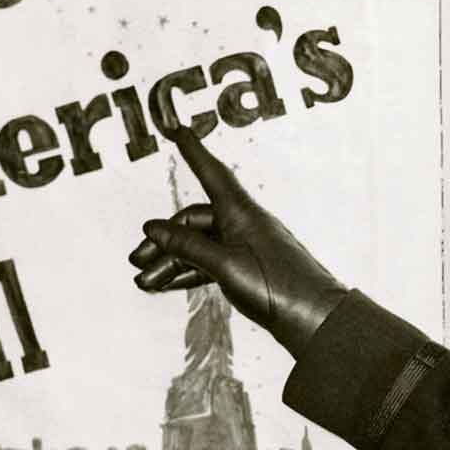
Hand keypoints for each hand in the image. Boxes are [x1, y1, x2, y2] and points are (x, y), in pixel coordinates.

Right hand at [128, 128, 348, 356]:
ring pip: (198, 246)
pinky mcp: (246, 269)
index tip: (178, 129)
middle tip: (135, 259)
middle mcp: (242, 224)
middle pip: (193, 221)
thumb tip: (153, 227)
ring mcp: (244, 247)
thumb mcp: (224, 265)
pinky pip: (208, 264)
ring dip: (169, 262)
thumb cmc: (276, 287)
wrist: (314, 320)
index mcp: (241, 213)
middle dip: (163, 239)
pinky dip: (186, 273)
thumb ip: (188, 246)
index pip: (211, 173)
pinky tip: (164, 285)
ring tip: (143, 282)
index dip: (193, 152)